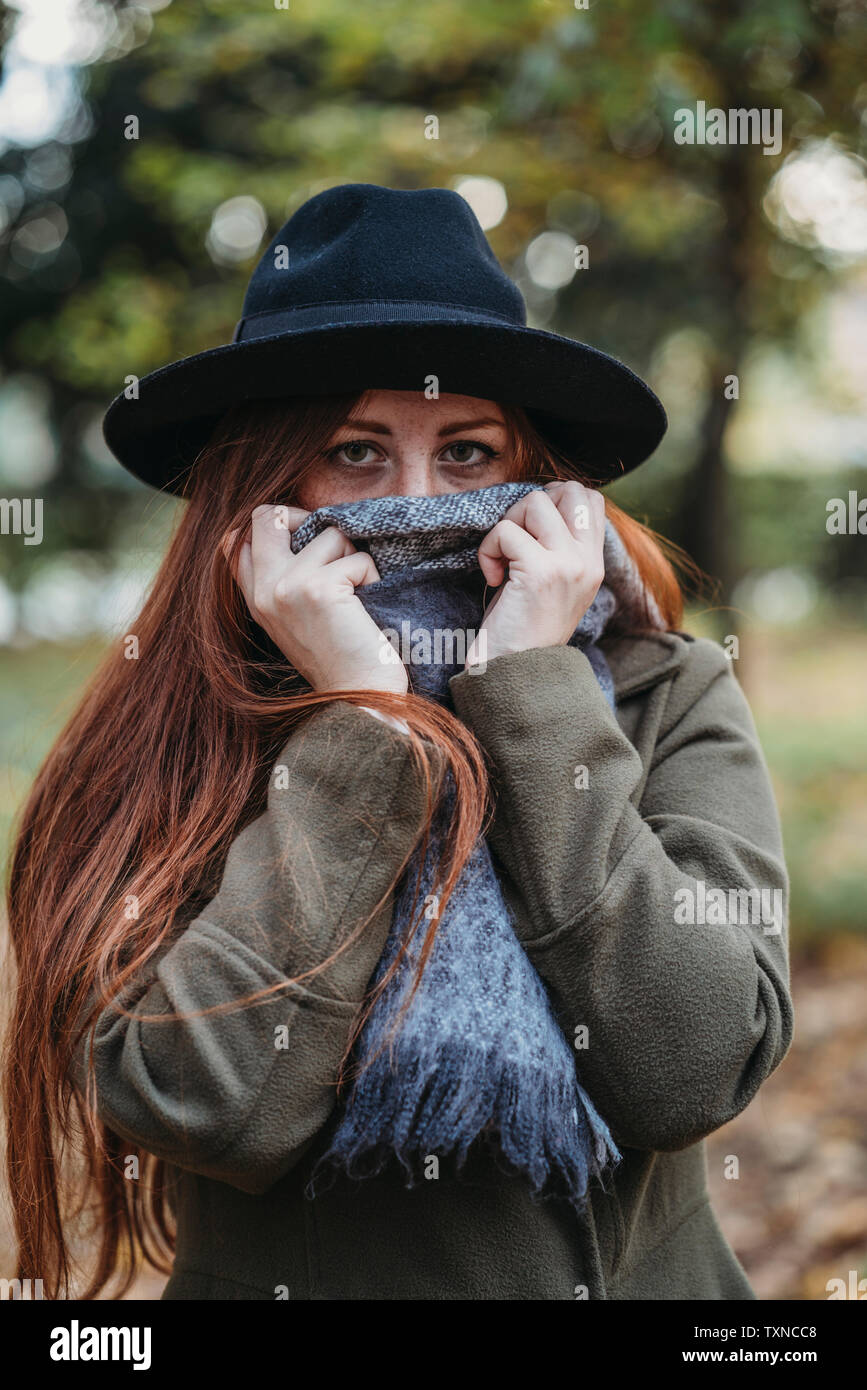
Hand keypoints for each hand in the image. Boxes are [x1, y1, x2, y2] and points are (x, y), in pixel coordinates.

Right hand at [222, 504, 408, 694]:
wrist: (358, 698)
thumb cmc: (339, 659)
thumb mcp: (296, 619)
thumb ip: (284, 581)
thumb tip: (299, 529)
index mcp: (255, 600)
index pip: (236, 538)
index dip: (277, 525)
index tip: (307, 540)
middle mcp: (263, 590)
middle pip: (268, 515)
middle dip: (309, 518)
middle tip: (335, 545)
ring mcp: (287, 587)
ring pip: (330, 533)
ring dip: (354, 556)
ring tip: (358, 594)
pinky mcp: (318, 588)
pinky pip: (358, 557)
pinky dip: (373, 576)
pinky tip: (369, 608)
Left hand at [465, 482, 604, 666]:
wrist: (516, 675)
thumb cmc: (523, 630)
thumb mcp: (553, 584)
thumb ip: (557, 548)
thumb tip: (539, 505)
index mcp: (594, 564)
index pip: (591, 498)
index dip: (555, 498)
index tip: (531, 529)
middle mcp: (588, 561)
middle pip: (570, 489)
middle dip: (532, 504)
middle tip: (516, 540)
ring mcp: (568, 564)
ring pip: (536, 502)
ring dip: (507, 524)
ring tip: (503, 560)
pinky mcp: (540, 571)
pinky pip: (506, 531)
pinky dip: (489, 550)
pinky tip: (493, 578)